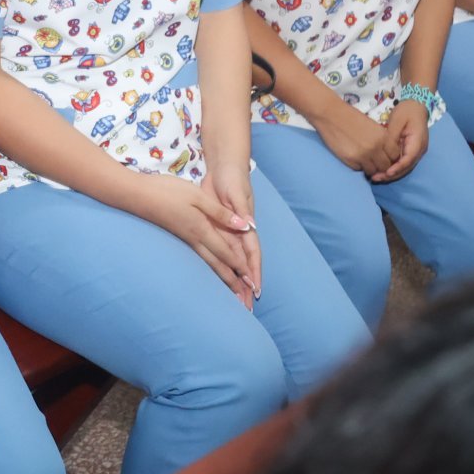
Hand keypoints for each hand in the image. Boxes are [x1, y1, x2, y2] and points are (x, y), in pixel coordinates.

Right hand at [131, 172, 256, 306]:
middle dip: (232, 281)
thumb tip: (243, 226)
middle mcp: (195, 239)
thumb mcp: (197, 196)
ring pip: (208, 262)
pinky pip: (200, 256)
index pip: (226, 253)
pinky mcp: (178, 236)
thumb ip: (220, 212)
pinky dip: (210, 266)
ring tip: (232, 290)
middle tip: (243, 299)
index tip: (251, 282)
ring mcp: (185, 239)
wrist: (136, 196)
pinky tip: (211, 267)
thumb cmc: (167, 192)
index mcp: (202, 230)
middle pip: (217, 264)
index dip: (240, 266)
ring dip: (221, 277)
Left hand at [204, 159, 261, 299]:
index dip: (254, 271)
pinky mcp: (218, 229)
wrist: (224, 167)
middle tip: (246, 306)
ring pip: (233, 261)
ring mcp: (230, 232)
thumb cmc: (232, 179)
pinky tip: (222, 280)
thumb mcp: (236, 193)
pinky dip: (223, 267)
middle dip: (246, 284)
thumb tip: (250, 226)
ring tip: (236, 301)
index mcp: (246, 226)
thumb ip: (241, 210)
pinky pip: (221, 252)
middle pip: (244, 262)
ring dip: (235, 280)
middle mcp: (240, 233)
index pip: (252, 253)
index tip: (255, 289)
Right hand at [310, 103, 398, 178]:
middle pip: (385, 166)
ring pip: (373, 171)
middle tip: (374, 161)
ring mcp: (363, 156)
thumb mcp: (372, 126)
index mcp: (383, 137)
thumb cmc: (350, 117)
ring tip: (363, 160)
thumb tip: (384, 153)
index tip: (384, 156)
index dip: (391, 158)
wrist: (330, 114)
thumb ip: (381, 140)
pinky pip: (359, 169)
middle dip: (381, 166)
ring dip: (369, 168)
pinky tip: (353, 157)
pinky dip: (358, 166)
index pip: (395, 156)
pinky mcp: (350, 160)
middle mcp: (375, 148)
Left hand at [375, 100, 431, 181]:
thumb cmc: (407, 111)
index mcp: (417, 142)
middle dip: (391, 175)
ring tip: (376, 177)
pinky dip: (393, 168)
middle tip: (376, 178)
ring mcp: (415, 151)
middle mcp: (419, 150)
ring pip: (404, 167)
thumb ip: (391, 137)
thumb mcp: (397, 121)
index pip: (408, 160)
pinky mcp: (410, 150)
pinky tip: (381, 170)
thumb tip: (385, 151)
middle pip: (406, 167)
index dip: (397, 168)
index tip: (386, 173)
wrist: (416, 105)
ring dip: (391, 174)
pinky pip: (402, 162)